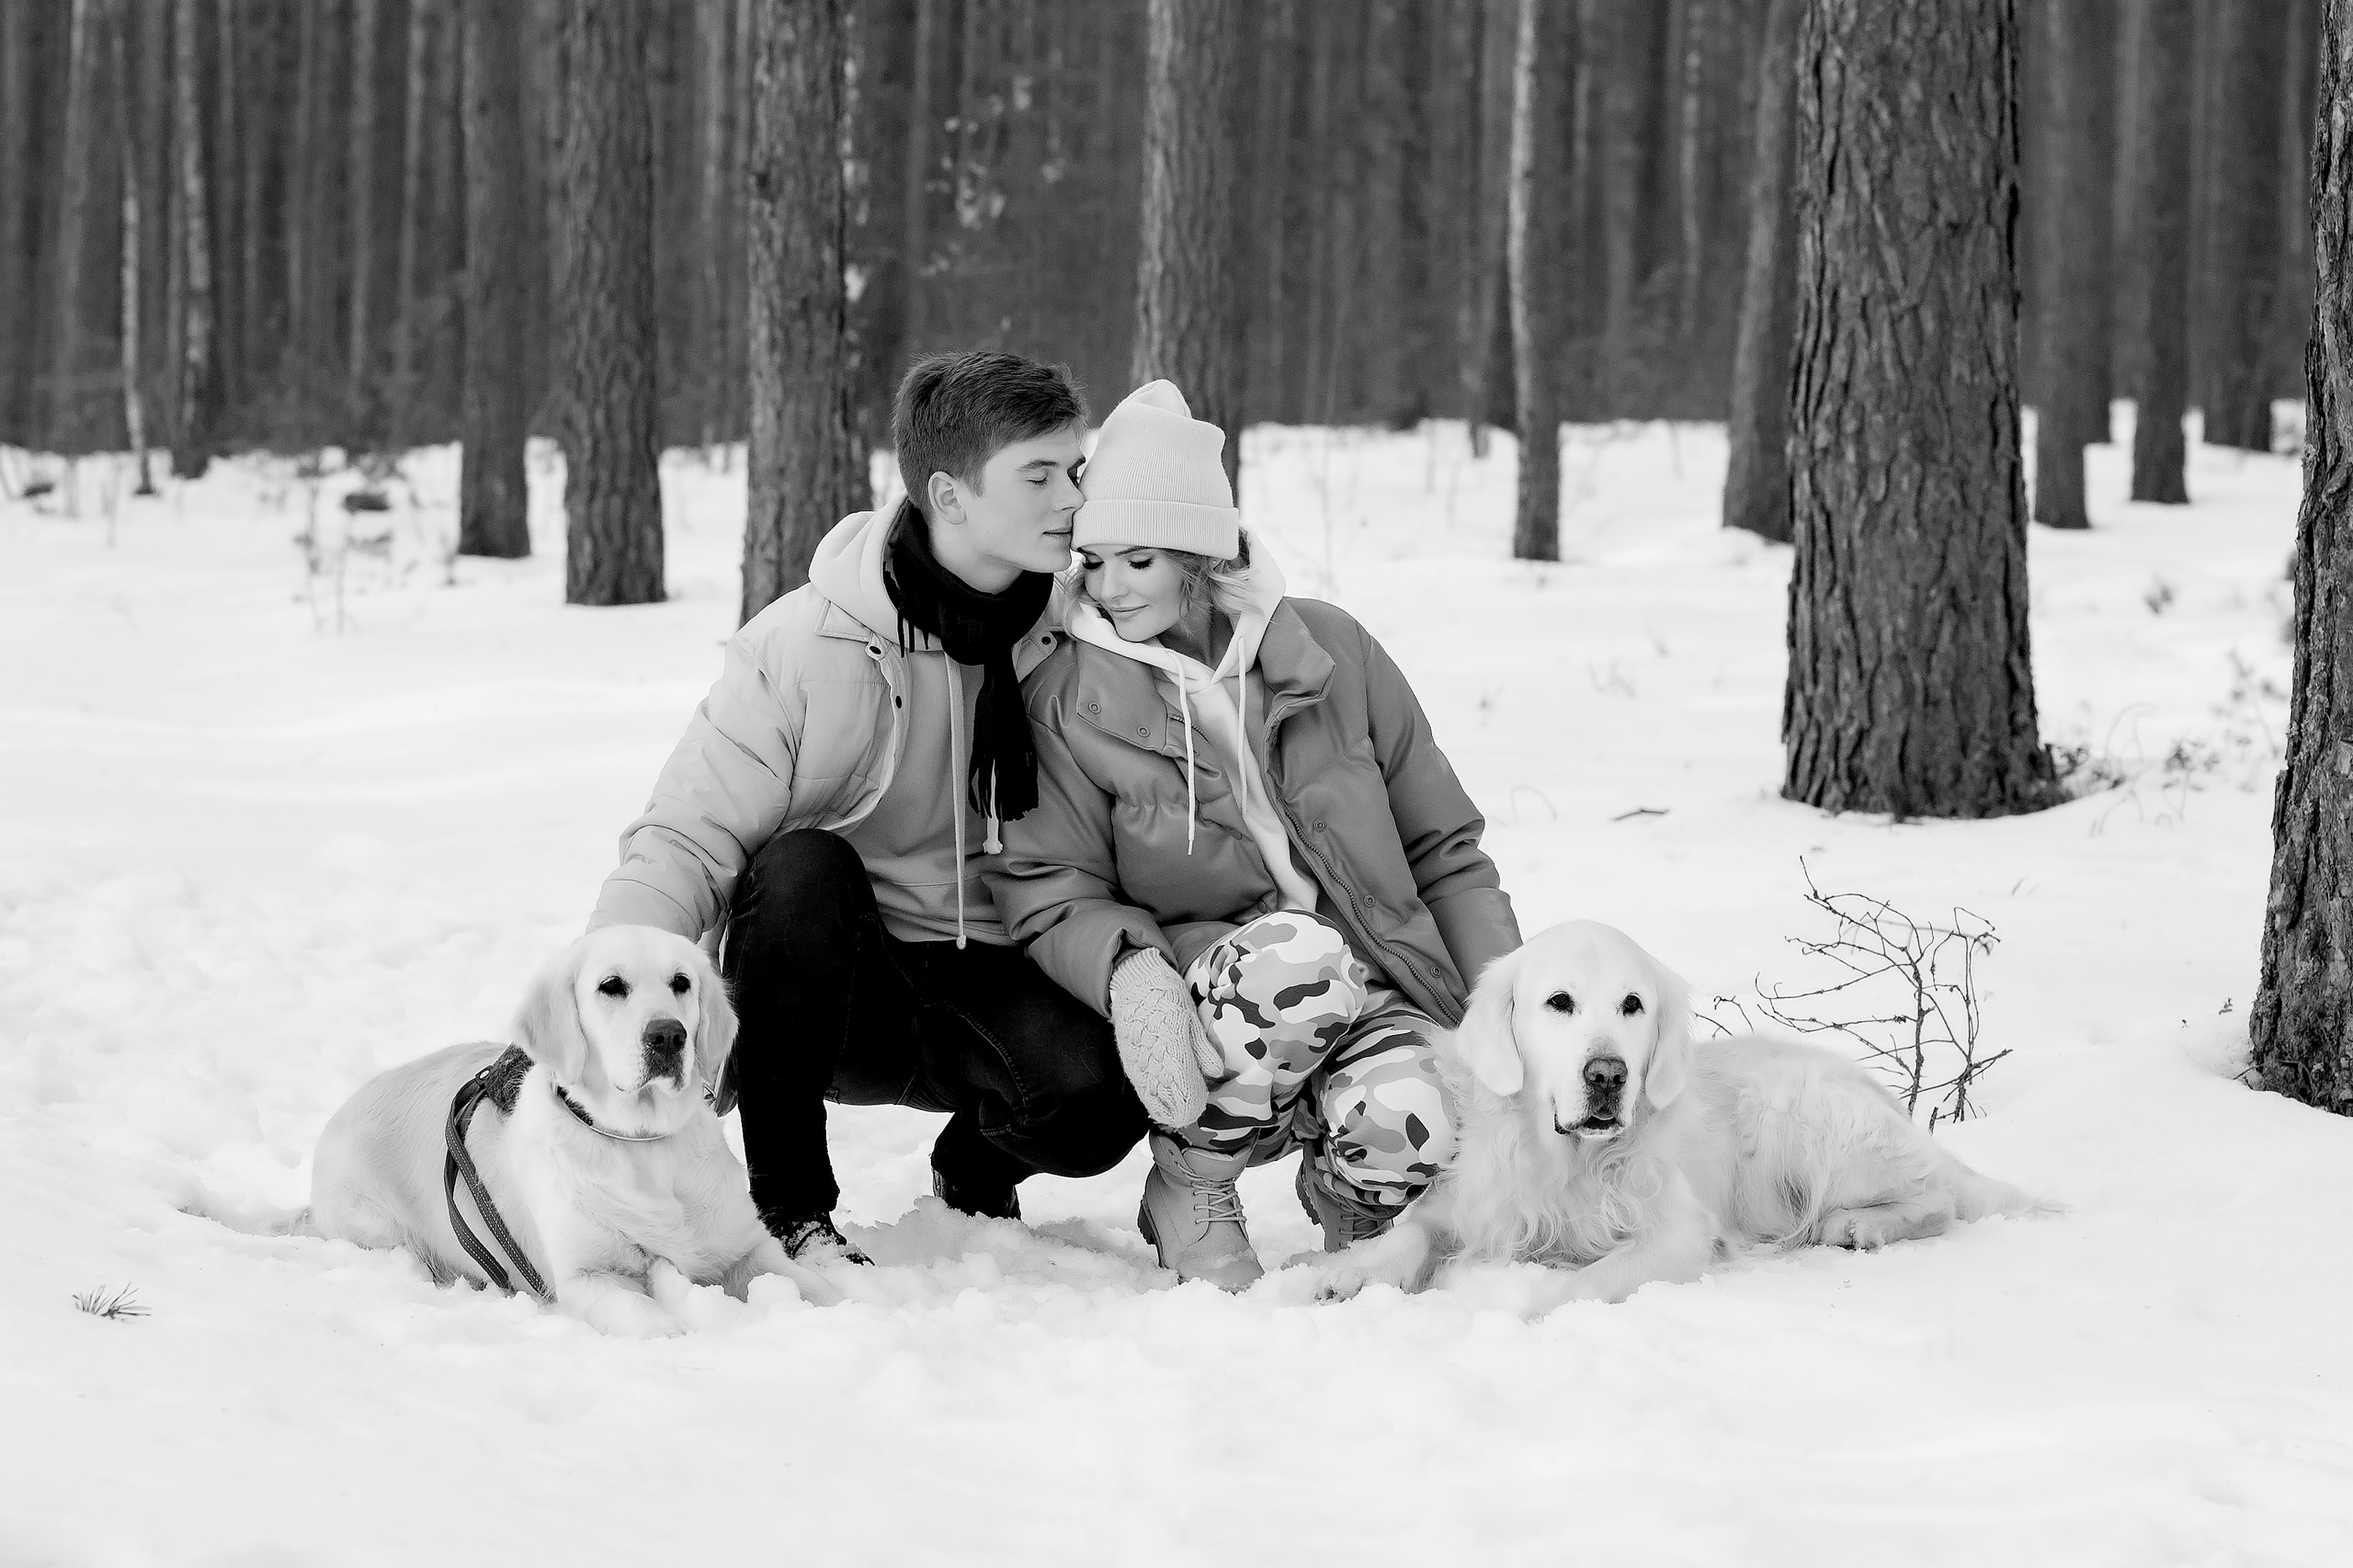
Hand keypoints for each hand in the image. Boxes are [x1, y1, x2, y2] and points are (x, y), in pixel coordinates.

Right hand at [1106, 948, 1220, 1127]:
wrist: (1134, 984)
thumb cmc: (1168, 997)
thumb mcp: (1191, 1017)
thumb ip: (1203, 1048)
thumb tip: (1216, 1073)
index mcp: (1173, 1051)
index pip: (1185, 1093)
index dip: (1195, 1104)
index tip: (1203, 1101)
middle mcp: (1153, 1064)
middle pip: (1170, 1103)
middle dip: (1185, 1109)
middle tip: (1195, 1106)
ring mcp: (1138, 1066)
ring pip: (1154, 1101)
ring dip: (1169, 1107)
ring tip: (1180, 1109)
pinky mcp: (1129, 1064)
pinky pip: (1142, 1091)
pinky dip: (1154, 1100)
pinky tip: (1162, 1102)